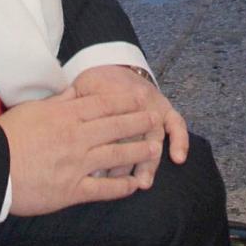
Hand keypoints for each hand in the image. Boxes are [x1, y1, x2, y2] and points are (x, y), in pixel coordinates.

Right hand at [0, 85, 160, 216]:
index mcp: (66, 116)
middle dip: (138, 122)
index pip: (103, 105)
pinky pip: (103, 188)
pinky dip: (121, 187)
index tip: (141, 98)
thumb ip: (57, 102)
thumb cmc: (7, 135)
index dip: (125, 102)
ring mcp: (77, 164)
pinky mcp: (72, 190)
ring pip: (115, 155)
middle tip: (155, 119)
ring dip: (137, 152)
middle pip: (115, 127)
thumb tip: (74, 92)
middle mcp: (77, 138)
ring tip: (154, 149)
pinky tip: (135, 186)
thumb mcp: (32, 109)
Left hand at [71, 65, 188, 185]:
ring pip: (152, 135)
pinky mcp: (165, 107)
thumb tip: (65, 133)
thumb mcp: (81, 91)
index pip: (107, 128)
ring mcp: (153, 105)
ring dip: (148, 161)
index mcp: (111, 97)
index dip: (101, 150)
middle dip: (123, 162)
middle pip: (130, 135)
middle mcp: (134, 102)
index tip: (92, 172)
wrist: (113, 63)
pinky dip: (180, 140)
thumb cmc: (93, 84)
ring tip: (143, 182)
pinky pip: (177, 123)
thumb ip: (75, 109)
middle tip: (115, 181)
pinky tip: (178, 158)